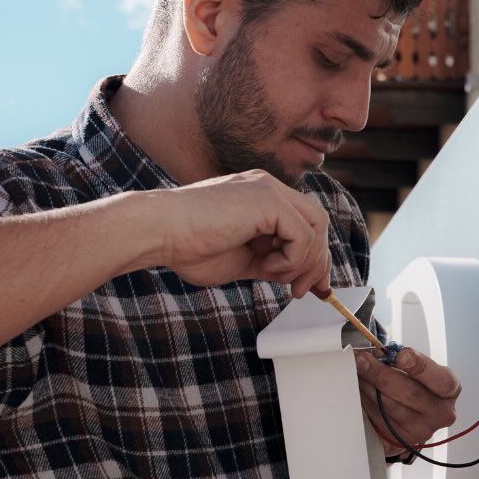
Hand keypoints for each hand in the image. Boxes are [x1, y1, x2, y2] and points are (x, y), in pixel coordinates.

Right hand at [130, 171, 331, 295]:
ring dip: (303, 262)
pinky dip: (291, 257)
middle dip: (317, 262)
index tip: (311, 286)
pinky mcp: (268, 199)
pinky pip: (303, 234)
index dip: (315, 257)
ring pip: (316, 227)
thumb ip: (271, 263)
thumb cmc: (188, 246)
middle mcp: (269, 188)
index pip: (306, 222)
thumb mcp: (243, 261)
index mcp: (261, 199)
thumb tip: (297, 276)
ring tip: (275, 276)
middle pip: (318, 222)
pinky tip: (264, 263)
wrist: (160, 233)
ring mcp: (269, 189)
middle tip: (304, 291)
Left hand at [354, 345, 460, 458]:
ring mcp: (423, 430)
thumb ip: (403, 359)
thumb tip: (377, 353)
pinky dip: (366, 401)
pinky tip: (360, 388)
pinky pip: (380, 419)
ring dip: (369, 386)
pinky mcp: (402, 441)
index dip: (420, 367)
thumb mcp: (416, 367)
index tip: (400, 355)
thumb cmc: (415, 383)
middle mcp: (441, 413)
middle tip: (362, 360)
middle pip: (410, 393)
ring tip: (357, 371)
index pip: (441, 380)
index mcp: (450, 389)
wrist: (410, 412)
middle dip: (381, 373)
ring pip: (391, 406)